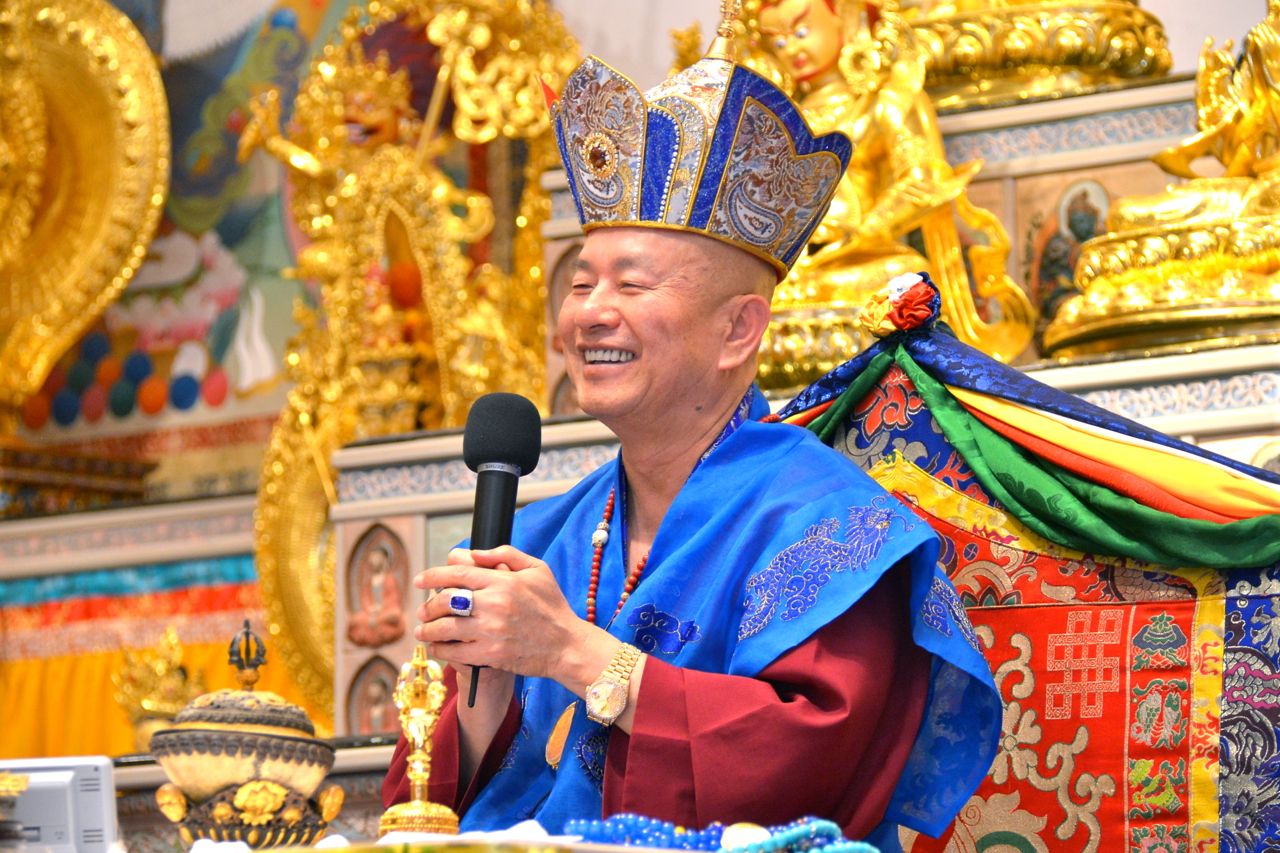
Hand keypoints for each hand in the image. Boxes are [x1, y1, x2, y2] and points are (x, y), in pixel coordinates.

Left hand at [414, 546, 607, 685]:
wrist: (566, 645)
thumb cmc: (552, 606)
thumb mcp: (538, 570)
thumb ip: (505, 555)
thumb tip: (473, 552)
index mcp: (504, 581)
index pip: (458, 572)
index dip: (433, 575)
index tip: (420, 580)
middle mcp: (495, 604)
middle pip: (446, 599)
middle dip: (427, 604)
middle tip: (422, 609)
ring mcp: (491, 630)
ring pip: (445, 627)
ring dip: (427, 628)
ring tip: (422, 630)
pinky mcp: (491, 655)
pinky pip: (454, 651)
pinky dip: (440, 649)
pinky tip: (437, 647)